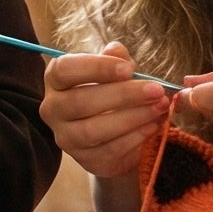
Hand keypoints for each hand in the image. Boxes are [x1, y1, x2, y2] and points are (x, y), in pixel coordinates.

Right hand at [38, 40, 172, 180]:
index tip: (128, 69)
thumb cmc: (111, 93)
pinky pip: (109, 150)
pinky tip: (154, 125)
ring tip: (159, 107)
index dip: (96, 68)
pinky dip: (135, 137)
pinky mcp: (85, 160)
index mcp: (56, 80)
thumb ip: (116, 59)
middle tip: (156, 89)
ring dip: (131, 118)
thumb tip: (116, 51)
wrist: (114, 134)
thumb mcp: (114, 71)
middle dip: (123, 95)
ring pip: (93, 130)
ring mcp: (66, 138)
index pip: (65, 70)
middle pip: (80, 102)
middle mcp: (53, 109)